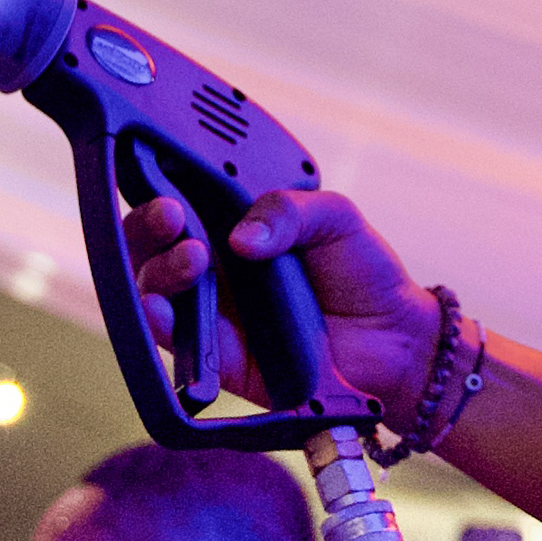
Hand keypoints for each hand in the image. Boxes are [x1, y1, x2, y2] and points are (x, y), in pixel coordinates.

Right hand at [126, 189, 435, 414]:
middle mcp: (216, 267)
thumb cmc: (363, 273)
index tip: (168, 184)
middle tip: (171, 215)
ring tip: (192, 258)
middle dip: (147, 226)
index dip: (159, 189)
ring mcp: (212, 311)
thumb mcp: (335, 217)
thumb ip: (288, 209)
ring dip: (158, 269)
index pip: (178, 200)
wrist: (394, 338)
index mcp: (235, 224)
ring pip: (153, 288)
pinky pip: (173, 341)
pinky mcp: (217, 356)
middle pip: (152, 244)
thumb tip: (240, 236)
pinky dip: (158, 323)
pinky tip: (163, 307)